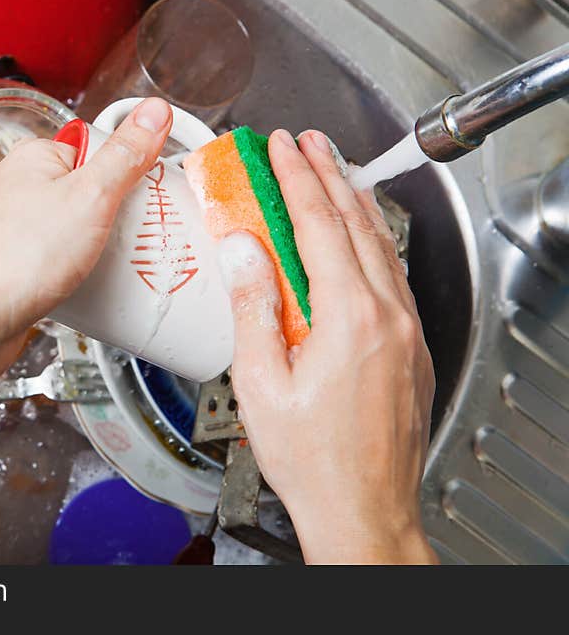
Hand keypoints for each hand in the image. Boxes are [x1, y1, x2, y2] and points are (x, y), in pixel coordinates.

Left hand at [0, 97, 171, 381]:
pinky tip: (90, 283)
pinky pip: (60, 258)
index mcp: (36, 157)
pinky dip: (78, 270)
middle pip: (89, 190)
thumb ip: (124, 154)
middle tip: (136, 237)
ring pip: (75, 228)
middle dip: (116, 216)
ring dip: (98, 247)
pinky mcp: (17, 262)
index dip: (127, 173)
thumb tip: (153, 112)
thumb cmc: (22, 257)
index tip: (147, 195)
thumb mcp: (91, 196)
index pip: (97, 148)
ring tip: (116, 264)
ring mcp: (17, 227)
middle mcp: (20, 187)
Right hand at [219, 129, 436, 563]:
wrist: (362, 510)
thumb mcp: (261, 384)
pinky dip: (371, 246)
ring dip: (354, 206)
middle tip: (309, 143)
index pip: (319, 227)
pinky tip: (357, 243)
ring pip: (382, 249)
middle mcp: (388, 318)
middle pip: (357, 226)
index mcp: (349, 319)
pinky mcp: (411, 351)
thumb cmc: (313, 460)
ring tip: (332, 175)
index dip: (297, 179)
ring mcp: (406, 334)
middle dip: (330, 175)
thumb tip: (242, 251)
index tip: (281, 148)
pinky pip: (392, 279)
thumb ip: (253, 309)